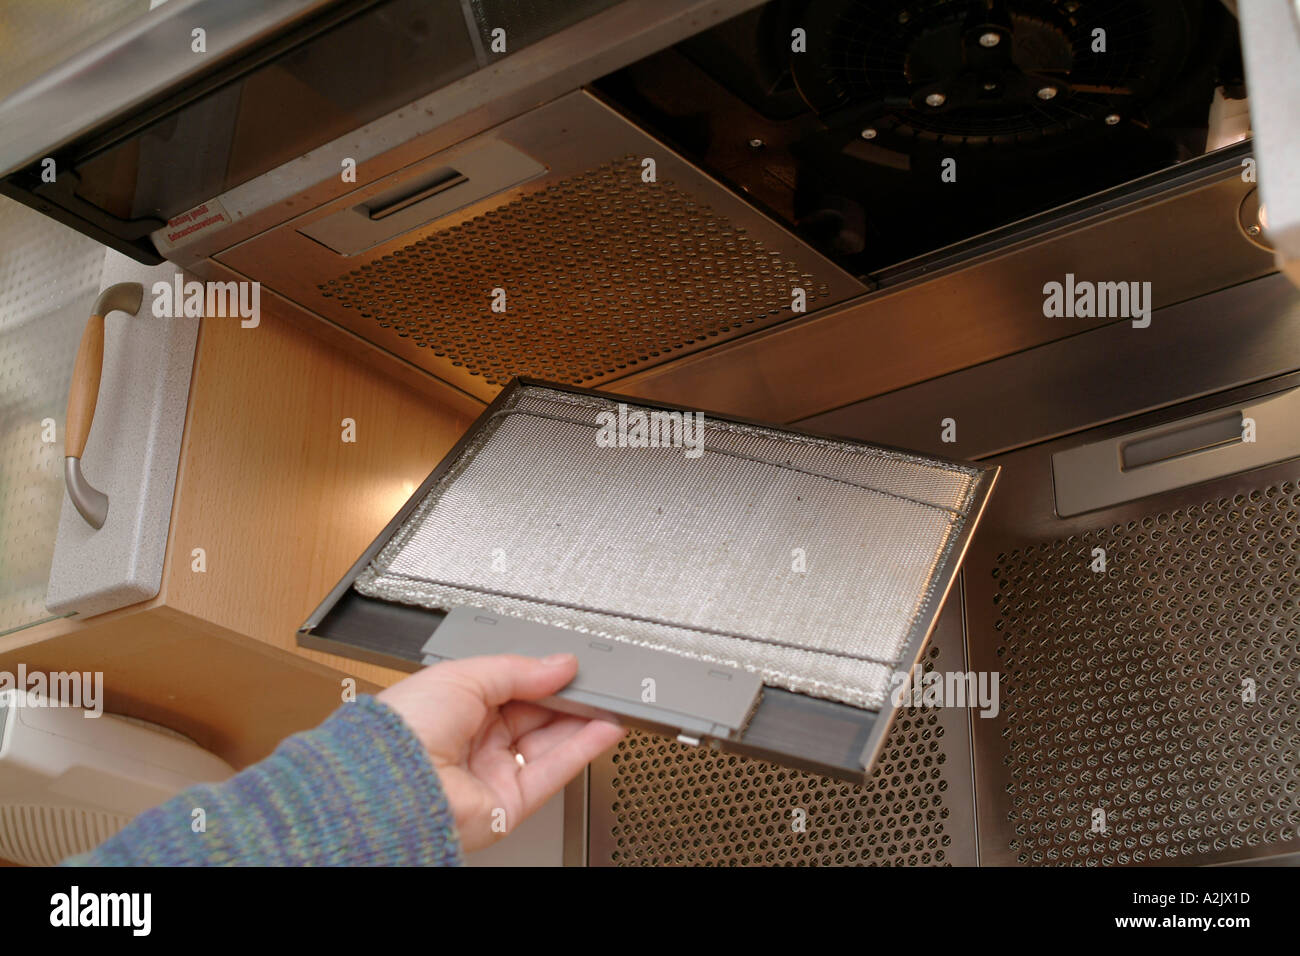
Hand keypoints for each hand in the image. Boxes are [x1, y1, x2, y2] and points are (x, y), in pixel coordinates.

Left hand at [378, 653, 624, 850]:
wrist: (394, 783)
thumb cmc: (405, 729)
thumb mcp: (464, 675)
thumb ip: (517, 669)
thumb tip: (559, 664)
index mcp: (456, 707)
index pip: (512, 688)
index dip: (542, 676)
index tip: (569, 665)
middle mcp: (475, 741)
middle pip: (535, 716)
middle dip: (566, 697)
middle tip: (594, 680)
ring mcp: (493, 772)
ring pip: (549, 744)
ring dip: (582, 722)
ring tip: (609, 700)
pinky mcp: (511, 802)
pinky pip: (554, 772)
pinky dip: (583, 749)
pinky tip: (604, 727)